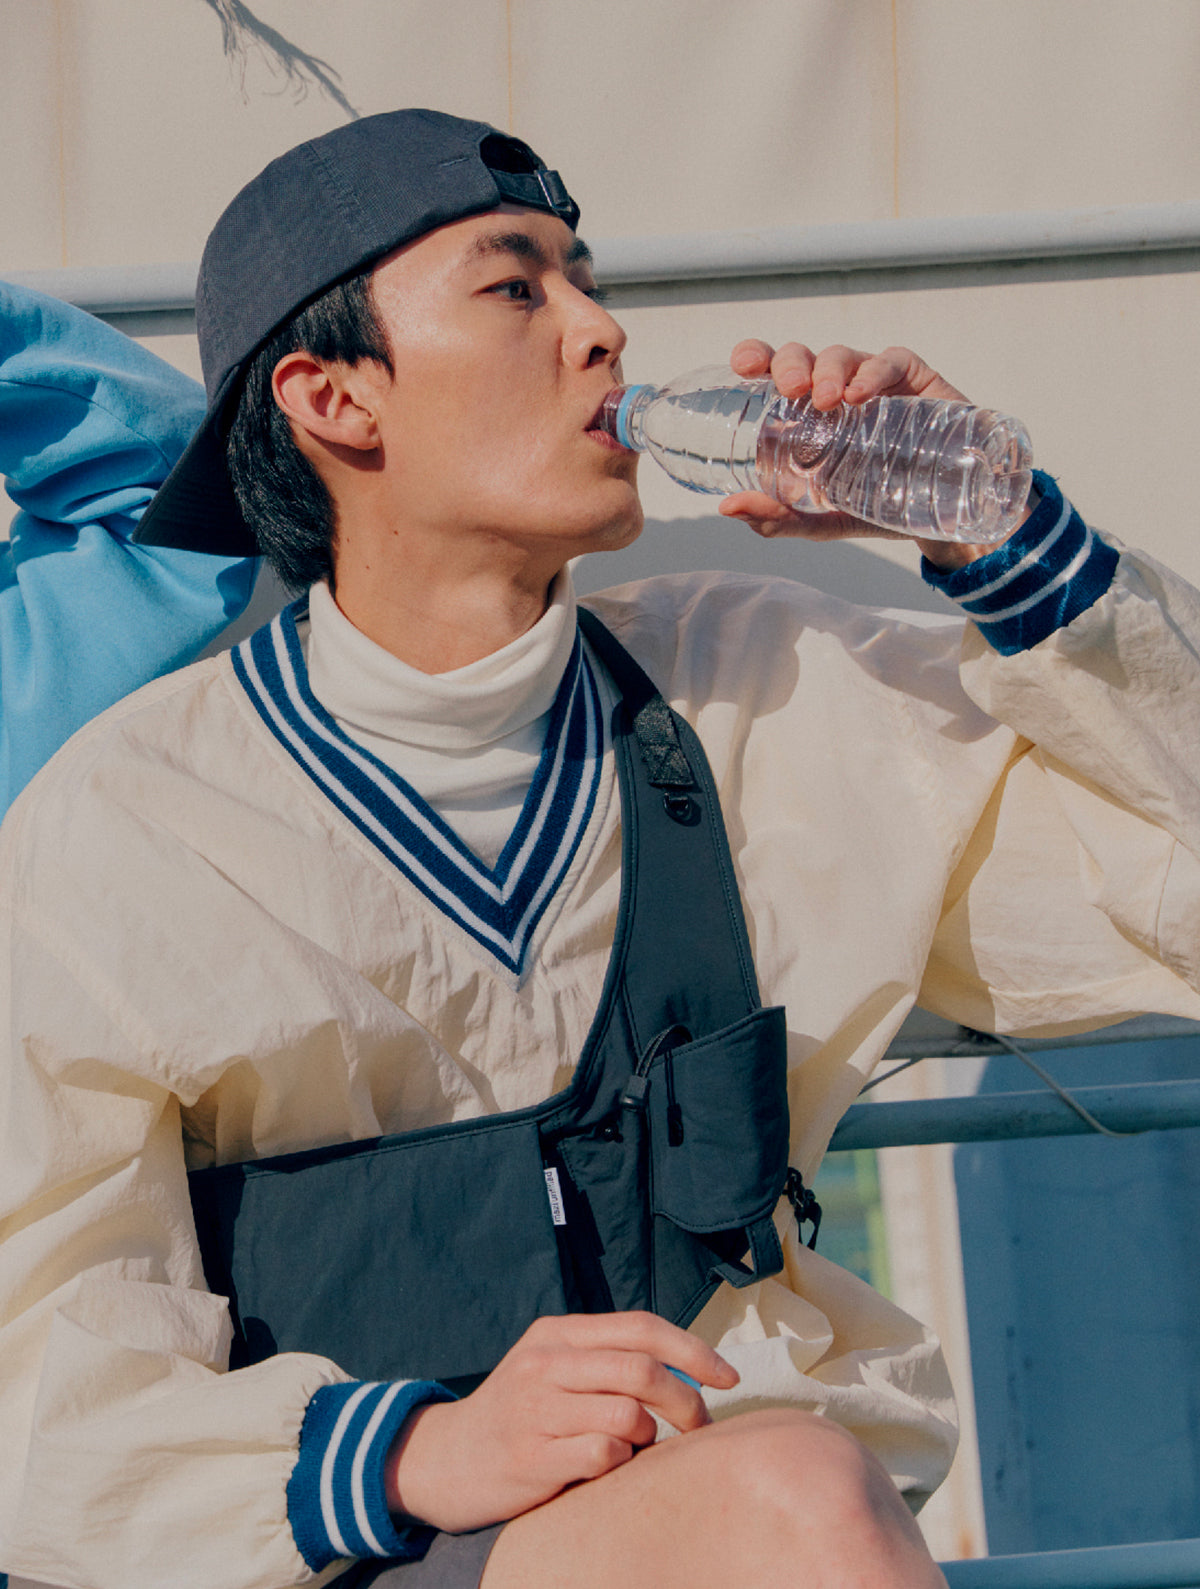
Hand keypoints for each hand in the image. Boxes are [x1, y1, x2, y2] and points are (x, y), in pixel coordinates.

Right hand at [384, 1311, 738, 1533]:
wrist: (443, 1459)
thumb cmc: (517, 1414)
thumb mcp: (550, 1367)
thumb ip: (604, 1359)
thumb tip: (687, 1370)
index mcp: (557, 1333)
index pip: (641, 1327)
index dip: (693, 1350)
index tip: (728, 1377)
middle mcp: (545, 1363)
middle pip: (643, 1370)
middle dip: (688, 1402)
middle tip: (701, 1429)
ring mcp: (535, 1409)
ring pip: (629, 1415)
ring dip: (650, 1438)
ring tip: (637, 1449)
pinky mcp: (531, 1457)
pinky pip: (604, 1455)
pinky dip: (620, 1463)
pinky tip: (605, 1467)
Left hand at [721, 340, 1009, 567]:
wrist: (940, 516)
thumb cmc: (875, 506)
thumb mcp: (821, 519)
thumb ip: (777, 517)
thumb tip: (728, 508)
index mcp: (803, 414)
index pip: (772, 371)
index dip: (755, 356)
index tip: (742, 366)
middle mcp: (834, 391)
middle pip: (802, 357)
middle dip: (791, 364)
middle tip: (789, 390)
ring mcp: (873, 382)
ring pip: (841, 355)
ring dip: (829, 370)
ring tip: (829, 401)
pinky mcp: (913, 379)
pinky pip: (890, 360)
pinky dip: (873, 372)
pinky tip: (861, 394)